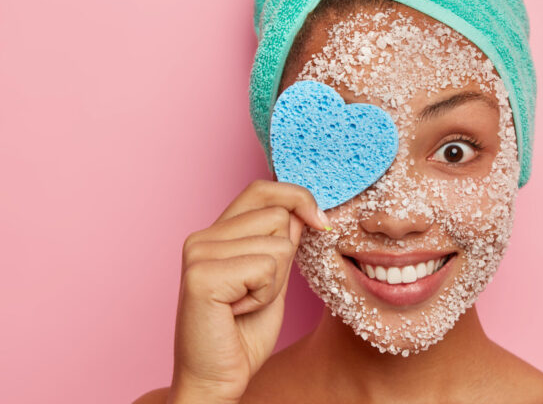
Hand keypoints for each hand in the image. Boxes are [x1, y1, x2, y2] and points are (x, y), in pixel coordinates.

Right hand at [167, 180, 331, 403]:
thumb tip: (301, 210)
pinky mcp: (202, 276)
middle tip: (257, 291)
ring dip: (275, 282)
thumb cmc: (243, 332)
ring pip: (278, 245)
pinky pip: (266, 268)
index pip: (261, 189)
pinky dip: (265, 296)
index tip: (320, 221)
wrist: (216, 378)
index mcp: (216, 233)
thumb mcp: (272, 279)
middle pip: (278, 216)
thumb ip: (280, 242)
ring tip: (246, 303)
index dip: (297, 198)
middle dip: (284, 258)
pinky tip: (239, 311)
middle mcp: (202, 237)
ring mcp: (198, 253)